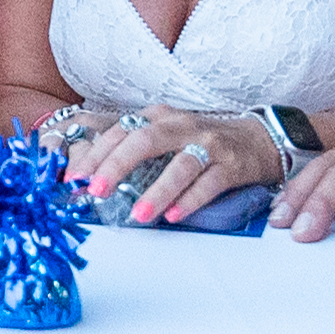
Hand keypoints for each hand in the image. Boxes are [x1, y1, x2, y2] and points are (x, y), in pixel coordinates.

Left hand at [65, 106, 275, 226]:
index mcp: (160, 117)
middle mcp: (182, 125)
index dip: (96, 154)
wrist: (259, 138)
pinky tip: (174, 216)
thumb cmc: (203, 141)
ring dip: (156, 191)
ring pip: (179, 166)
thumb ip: (135, 149)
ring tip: (138, 214)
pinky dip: (190, 200)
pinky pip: (209, 183)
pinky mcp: (232, 164)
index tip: (76, 177)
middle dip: (116, 166)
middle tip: (96, 191)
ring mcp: (209, 144)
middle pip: (144, 141)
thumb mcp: (167, 134)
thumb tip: (94, 174)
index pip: (121, 131)